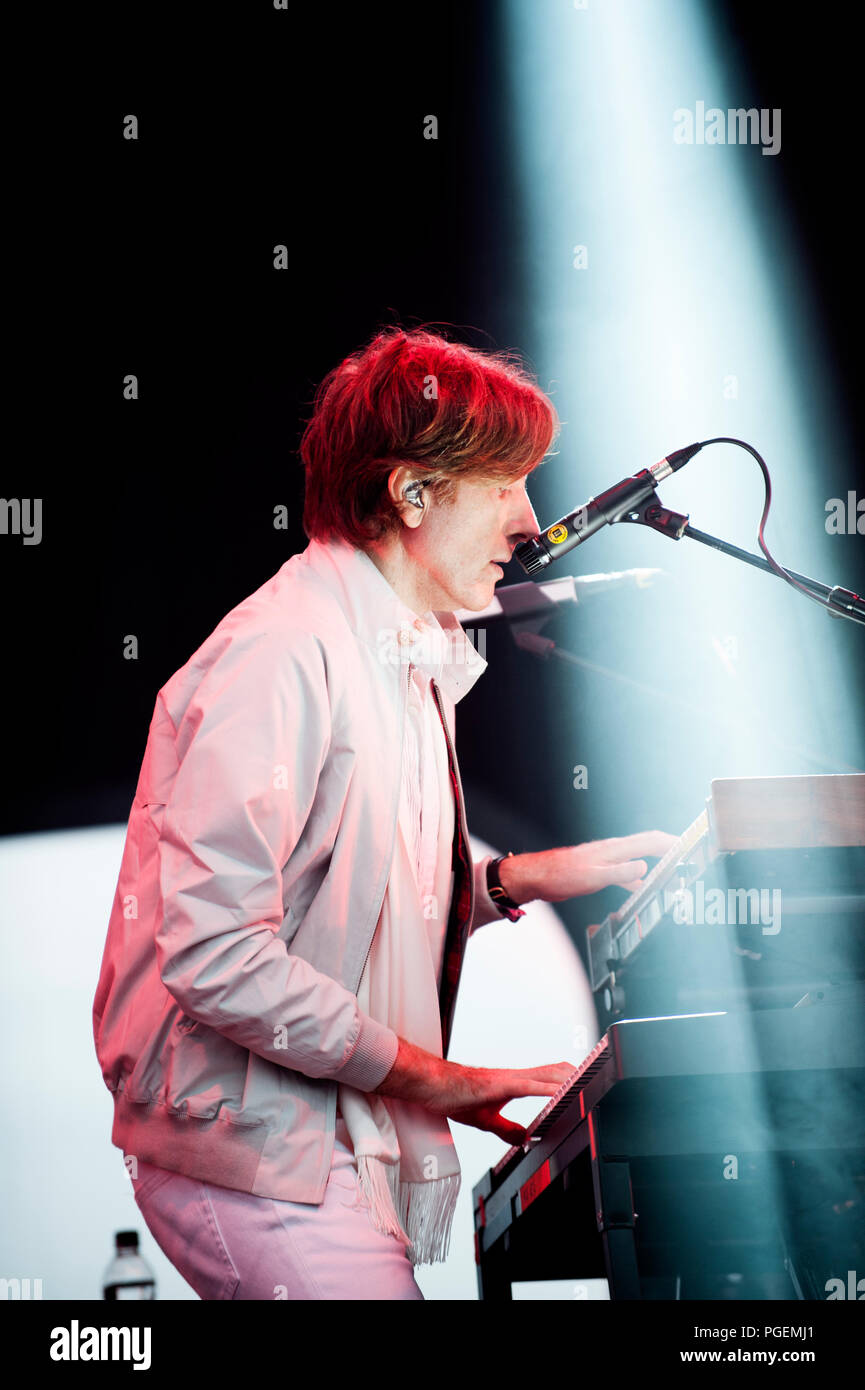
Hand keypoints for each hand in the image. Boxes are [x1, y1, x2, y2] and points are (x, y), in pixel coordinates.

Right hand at [426, 1060, 577, 1144]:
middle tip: (603, 1081)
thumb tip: (524, 1139)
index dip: (572, 1077)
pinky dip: (549, 1090)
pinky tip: (561, 1095)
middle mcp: (516, 1076)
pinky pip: (530, 1086)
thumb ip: (506, 1129)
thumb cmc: (453, 1095)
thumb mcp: (485, 1119)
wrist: (432, 1085)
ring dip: (571, 1081)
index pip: (550, 1075)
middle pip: (558, 1070)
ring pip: (549, 1074)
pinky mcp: (500, 1085)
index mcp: (514, 1082)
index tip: (591, 1083)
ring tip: (591, 1088)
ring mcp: (509, 1078)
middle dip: (582, 1075)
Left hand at [507, 829, 678, 902]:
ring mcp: (606, 859)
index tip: (690, 847)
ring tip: (672, 874)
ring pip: (637, 859)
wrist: (536, 877)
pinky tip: (642, 888)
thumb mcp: (593, 877)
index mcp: (613, 849)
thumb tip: (645, 869)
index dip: (672, 843)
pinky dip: (638, 878)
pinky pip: (626, 872)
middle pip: (647, 846)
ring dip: (656, 864)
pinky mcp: (599, 870)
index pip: (650, 841)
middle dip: (669, 849)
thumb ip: (620, 873)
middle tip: (688, 857)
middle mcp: (612, 851)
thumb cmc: (559, 875)